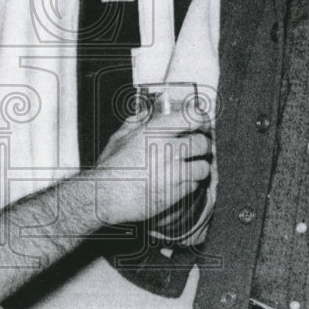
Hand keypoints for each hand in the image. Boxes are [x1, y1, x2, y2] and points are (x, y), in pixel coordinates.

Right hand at [93, 111, 210, 224]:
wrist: (105, 197)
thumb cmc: (110, 168)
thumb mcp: (120, 138)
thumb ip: (136, 122)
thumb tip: (148, 111)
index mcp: (154, 132)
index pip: (193, 117)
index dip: (202, 118)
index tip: (201, 122)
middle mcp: (167, 150)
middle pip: (203, 143)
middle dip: (203, 145)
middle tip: (198, 146)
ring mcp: (173, 173)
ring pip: (203, 167)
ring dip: (199, 166)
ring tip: (191, 166)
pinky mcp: (175, 193)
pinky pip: (195, 185)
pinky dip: (191, 183)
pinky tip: (180, 181)